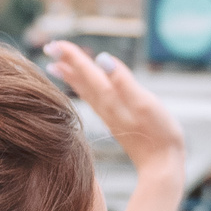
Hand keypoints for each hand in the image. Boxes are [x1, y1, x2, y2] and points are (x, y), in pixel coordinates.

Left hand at [46, 42, 185, 175]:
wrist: (161, 166)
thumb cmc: (159, 134)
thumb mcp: (145, 103)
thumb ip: (123, 81)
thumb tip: (102, 59)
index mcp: (110, 97)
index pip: (85, 71)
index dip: (70, 55)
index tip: (53, 44)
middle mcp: (105, 105)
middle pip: (80, 80)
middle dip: (65, 62)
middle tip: (48, 48)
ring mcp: (109, 115)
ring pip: (84, 91)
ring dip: (70, 77)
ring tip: (55, 66)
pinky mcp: (115, 122)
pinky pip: (93, 100)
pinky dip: (83, 90)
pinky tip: (82, 89)